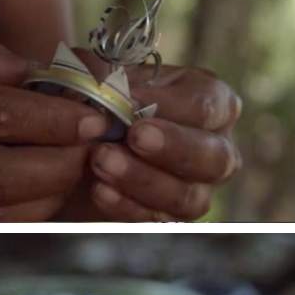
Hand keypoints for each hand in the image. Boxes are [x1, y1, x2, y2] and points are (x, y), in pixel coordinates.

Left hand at [61, 62, 242, 221]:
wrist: (78, 139)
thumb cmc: (103, 97)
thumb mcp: (102, 75)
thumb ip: (106, 75)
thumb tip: (113, 89)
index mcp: (212, 100)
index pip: (207, 105)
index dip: (172, 106)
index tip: (131, 102)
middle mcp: (217, 146)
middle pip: (215, 157)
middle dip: (174, 148)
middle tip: (135, 137)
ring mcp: (199, 186)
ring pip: (190, 197)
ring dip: (145, 180)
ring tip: (102, 162)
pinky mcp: (172, 216)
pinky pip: (160, 219)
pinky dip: (128, 206)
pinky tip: (100, 190)